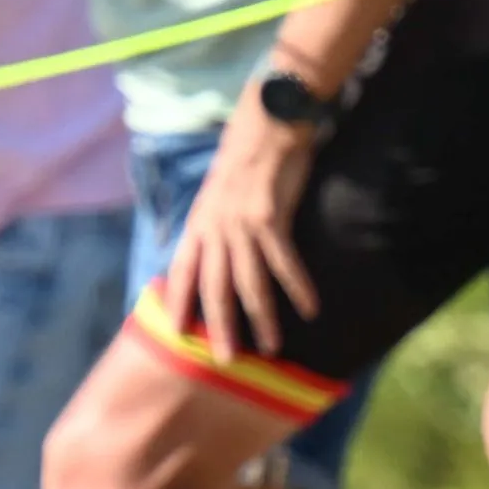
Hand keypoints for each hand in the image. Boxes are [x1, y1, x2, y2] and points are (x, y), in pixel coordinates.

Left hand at [160, 80, 327, 365]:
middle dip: (220, 328)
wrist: (266, 126)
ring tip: (272, 347)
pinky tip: (310, 308)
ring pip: (249, 283)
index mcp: (199, 224)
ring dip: (262, 318)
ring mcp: (241, 224)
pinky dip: (297, 287)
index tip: (178, 334)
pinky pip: (284, 262)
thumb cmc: (243, 163)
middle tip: (227, 362)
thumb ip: (212, 229)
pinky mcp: (269, 217)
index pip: (182, 271)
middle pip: (214, 288)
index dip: (179, 303)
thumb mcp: (215, 197)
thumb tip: (211, 261)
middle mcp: (214, 227)